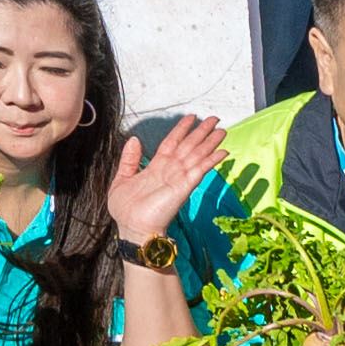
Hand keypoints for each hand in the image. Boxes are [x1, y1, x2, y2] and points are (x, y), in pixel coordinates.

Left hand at [102, 115, 221, 246]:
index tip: (191, 117)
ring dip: (210, 143)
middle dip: (201, 132)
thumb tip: (134, 139)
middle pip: (189, 146)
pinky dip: (211, 161)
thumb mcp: (122, 178)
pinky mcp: (184, 187)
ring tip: (222, 131)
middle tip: (214, 119)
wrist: (132, 228)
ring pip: (197, 155)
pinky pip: (199, 170)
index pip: (172, 143)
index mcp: (155, 167)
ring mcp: (178, 178)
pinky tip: (222, 152)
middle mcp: (170, 170)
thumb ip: (129, 159)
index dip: (181, 130)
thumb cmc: (126, 209)